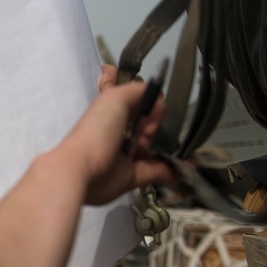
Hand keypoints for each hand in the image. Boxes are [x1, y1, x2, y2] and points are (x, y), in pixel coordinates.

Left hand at [65, 67, 176, 204]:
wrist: (81, 168)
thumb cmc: (97, 129)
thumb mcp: (116, 98)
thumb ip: (139, 91)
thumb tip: (158, 101)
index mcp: (113, 112)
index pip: (140, 102)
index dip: (149, 104)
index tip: (147, 111)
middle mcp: (120, 132)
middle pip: (149, 124)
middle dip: (153, 125)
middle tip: (143, 132)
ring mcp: (127, 154)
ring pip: (155, 146)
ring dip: (163, 145)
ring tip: (144, 147)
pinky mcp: (133, 175)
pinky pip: (158, 170)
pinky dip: (173, 169)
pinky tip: (184, 169)